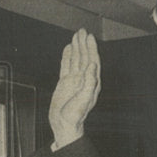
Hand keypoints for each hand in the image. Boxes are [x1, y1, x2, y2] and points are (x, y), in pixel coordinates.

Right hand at [49, 28, 100, 148]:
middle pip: (84, 57)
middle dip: (83, 44)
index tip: (89, 37)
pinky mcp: (65, 83)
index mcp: (91, 82)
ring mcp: (74, 80)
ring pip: (75, 60)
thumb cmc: (74, 116)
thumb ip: (90, 83)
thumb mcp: (84, 100)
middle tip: (82, 31)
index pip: (92, 61)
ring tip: (76, 36)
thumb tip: (93, 66)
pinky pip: (66, 66)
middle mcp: (84, 79)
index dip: (91, 48)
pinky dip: (67, 56)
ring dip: (76, 47)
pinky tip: (68, 49)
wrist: (63, 125)